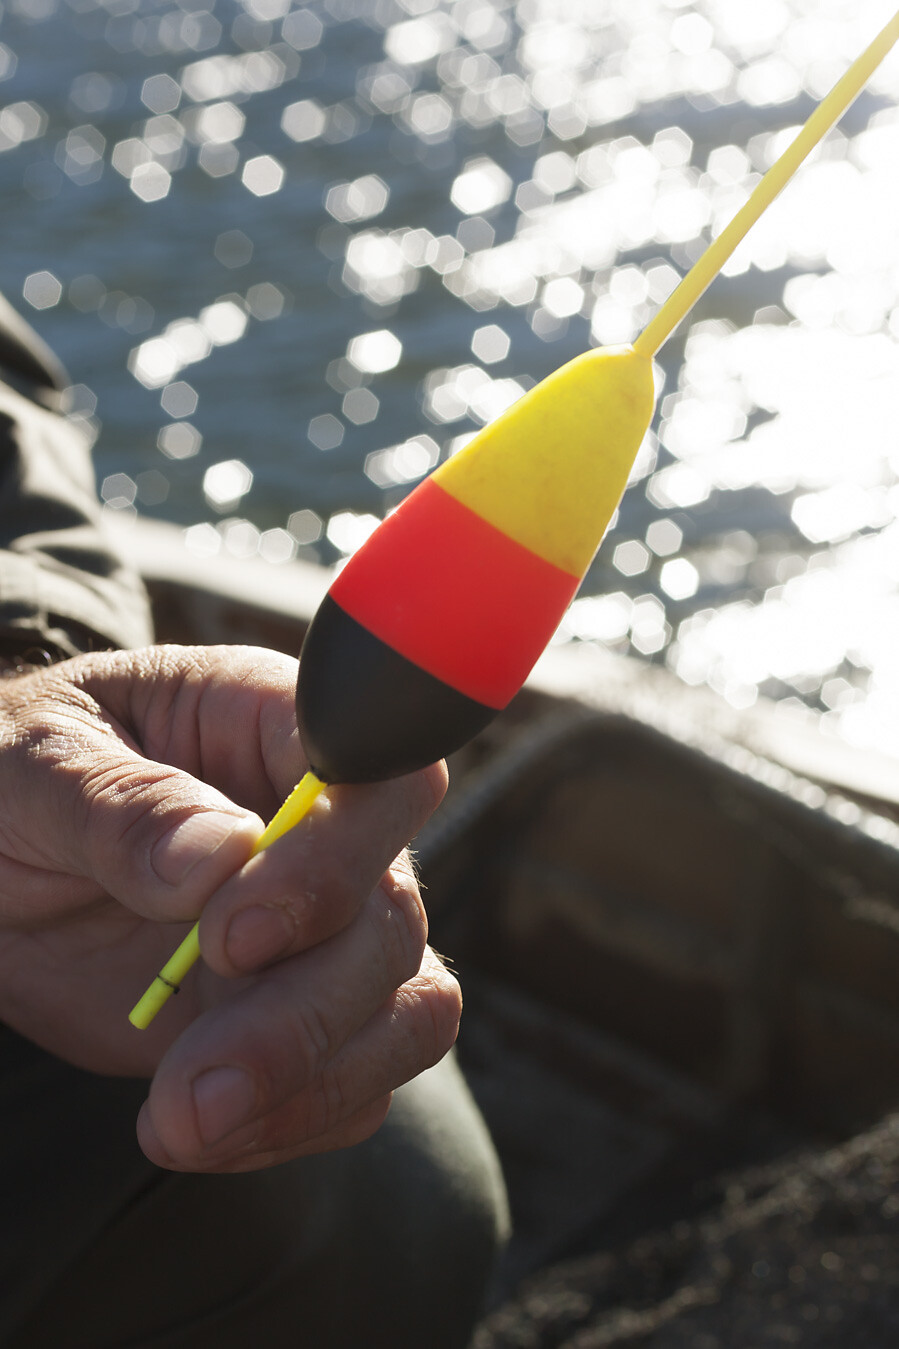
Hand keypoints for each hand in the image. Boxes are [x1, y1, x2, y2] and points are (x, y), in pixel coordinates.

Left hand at [0, 645, 457, 1171]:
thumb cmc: (14, 784)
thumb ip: (123, 806)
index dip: (335, 860)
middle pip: (393, 917)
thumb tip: (219, 856)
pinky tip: (195, 1127)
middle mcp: (327, 828)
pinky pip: (359, 1081)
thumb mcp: (36, 771)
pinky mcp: (305, 1012)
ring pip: (404, 1009)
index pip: (382, 778)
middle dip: (304, 1012)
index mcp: (275, 728)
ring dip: (309, 1081)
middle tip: (190, 1077)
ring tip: (182, 1125)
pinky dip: (293, 1121)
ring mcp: (327, 926)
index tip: (230, 937)